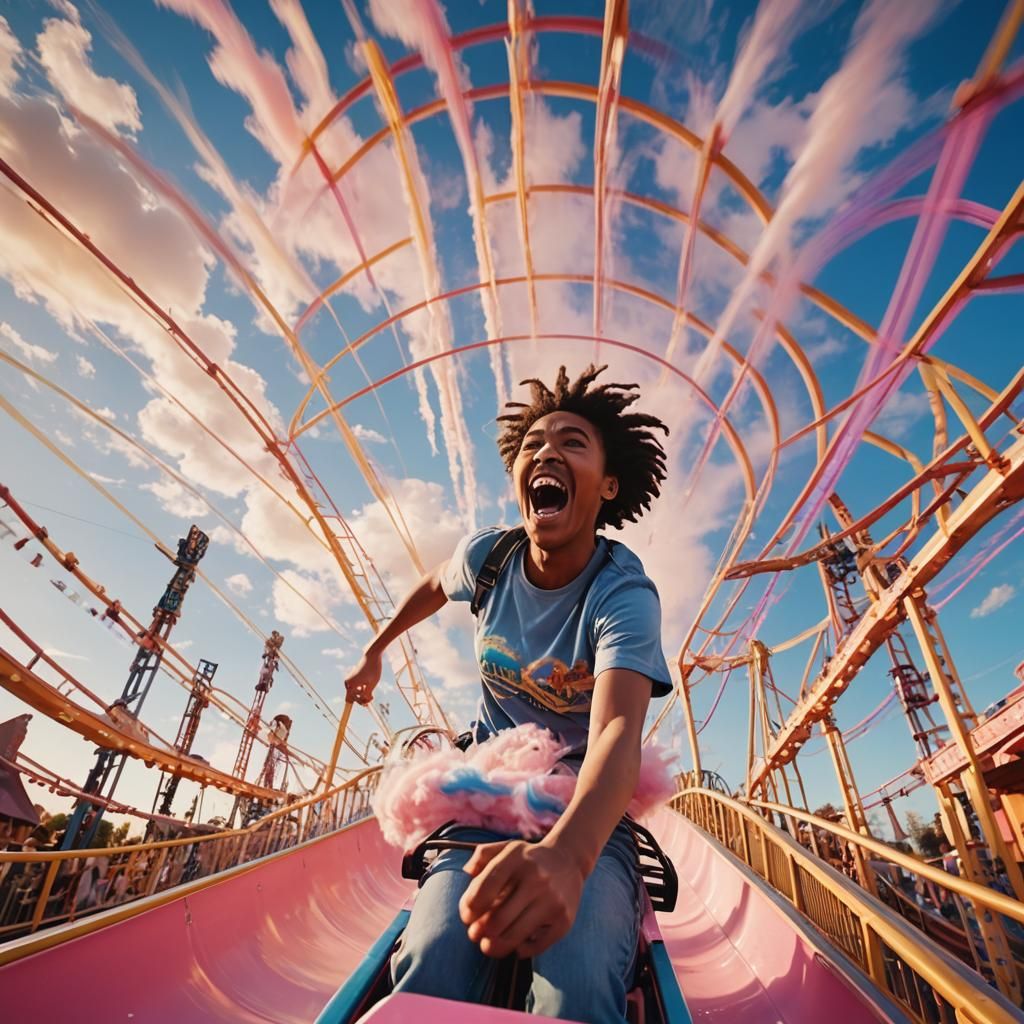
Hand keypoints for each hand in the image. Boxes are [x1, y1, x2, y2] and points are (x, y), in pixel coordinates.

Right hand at [344, 648, 381, 704]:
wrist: (372, 655)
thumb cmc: (373, 669)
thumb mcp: (372, 685)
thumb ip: (366, 695)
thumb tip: (363, 702)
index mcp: (350, 684)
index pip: (351, 700)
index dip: (359, 703)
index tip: (367, 705)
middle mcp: (347, 682)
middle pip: (352, 697)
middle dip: (362, 699)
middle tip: (372, 697)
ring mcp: (349, 680)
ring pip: (354, 693)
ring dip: (362, 694)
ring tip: (372, 692)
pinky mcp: (352, 677)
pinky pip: (355, 687)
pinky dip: (361, 689)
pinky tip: (368, 685)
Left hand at [458, 839, 584, 958]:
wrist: (569, 861)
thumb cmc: (528, 860)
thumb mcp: (506, 848)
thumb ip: (482, 855)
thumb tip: (467, 872)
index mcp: (517, 858)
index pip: (484, 888)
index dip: (468, 908)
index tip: (467, 916)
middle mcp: (536, 878)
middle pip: (496, 920)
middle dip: (478, 932)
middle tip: (474, 934)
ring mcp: (552, 901)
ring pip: (513, 937)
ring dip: (493, 946)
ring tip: (487, 945)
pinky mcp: (564, 921)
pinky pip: (534, 947)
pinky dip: (519, 950)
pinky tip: (515, 943)